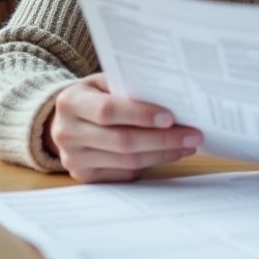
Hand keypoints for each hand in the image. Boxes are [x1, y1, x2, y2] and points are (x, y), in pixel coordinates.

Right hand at [44, 73, 202, 182]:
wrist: (66, 120)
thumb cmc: (95, 96)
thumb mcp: (104, 82)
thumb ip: (128, 87)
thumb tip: (171, 96)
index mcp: (70, 102)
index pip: (107, 111)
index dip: (140, 115)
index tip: (171, 117)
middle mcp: (67, 133)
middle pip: (121, 141)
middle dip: (162, 139)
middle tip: (193, 135)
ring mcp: (74, 158)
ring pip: (126, 161)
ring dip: (162, 153)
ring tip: (188, 144)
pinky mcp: (84, 176)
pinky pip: (124, 173)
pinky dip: (152, 163)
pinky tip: (171, 153)